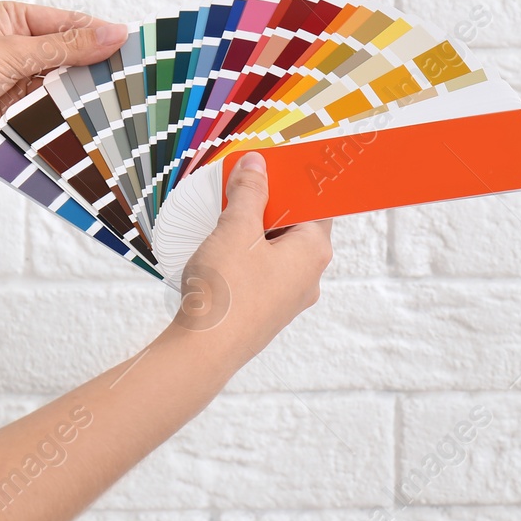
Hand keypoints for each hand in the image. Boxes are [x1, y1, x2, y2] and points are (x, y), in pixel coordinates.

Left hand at [0, 1, 127, 173]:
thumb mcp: (13, 51)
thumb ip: (67, 46)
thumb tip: (116, 32)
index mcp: (12, 19)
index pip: (68, 22)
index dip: (99, 34)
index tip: (132, 47)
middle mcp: (16, 48)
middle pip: (69, 54)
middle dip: (96, 65)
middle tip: (133, 77)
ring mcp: (17, 82)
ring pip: (63, 85)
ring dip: (84, 93)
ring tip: (119, 101)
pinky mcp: (16, 113)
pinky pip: (52, 111)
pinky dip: (69, 115)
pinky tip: (93, 120)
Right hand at [170, 152, 331, 371]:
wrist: (202, 354)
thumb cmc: (226, 293)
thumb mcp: (236, 228)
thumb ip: (250, 192)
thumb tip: (257, 166)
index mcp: (314, 252)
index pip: (318, 203)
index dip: (296, 182)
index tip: (273, 168)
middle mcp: (309, 276)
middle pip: (296, 226)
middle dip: (268, 205)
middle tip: (240, 189)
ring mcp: (288, 298)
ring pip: (276, 251)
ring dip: (253, 231)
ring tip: (224, 218)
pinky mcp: (265, 312)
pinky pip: (262, 273)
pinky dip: (245, 256)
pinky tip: (219, 253)